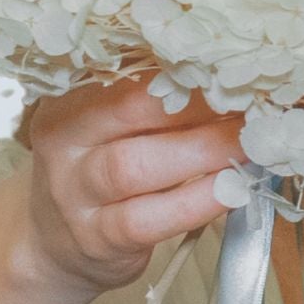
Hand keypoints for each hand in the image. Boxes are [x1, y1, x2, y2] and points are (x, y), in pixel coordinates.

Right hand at [0, 77, 242, 303]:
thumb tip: (230, 75)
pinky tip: (231, 190)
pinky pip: (147, 219)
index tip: (230, 57)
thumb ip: (151, 101)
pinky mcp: (96, 239)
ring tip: (249, 142)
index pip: (125, 67)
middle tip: (250, 97)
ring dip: (201, 151)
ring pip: (135, 166)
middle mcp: (65, 141)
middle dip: (197, 102)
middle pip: (129, 109)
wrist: (52, 246)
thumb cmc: (97, 172)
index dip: (182, 61)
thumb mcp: (105, 126)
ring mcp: (75, 193)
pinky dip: (195, 202)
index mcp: (69, 98)